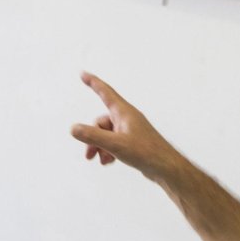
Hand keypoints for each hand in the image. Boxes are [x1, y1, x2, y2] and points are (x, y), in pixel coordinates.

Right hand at [70, 71, 184, 182]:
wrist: (165, 167)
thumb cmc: (145, 152)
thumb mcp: (115, 144)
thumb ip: (93, 136)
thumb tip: (74, 128)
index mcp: (124, 112)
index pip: (105, 92)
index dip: (93, 82)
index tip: (83, 74)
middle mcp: (126, 118)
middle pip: (101, 122)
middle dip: (92, 137)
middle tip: (88, 154)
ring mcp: (129, 130)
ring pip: (106, 134)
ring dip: (100, 146)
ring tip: (101, 160)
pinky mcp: (132, 141)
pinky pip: (114, 142)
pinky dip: (108, 150)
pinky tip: (109, 161)